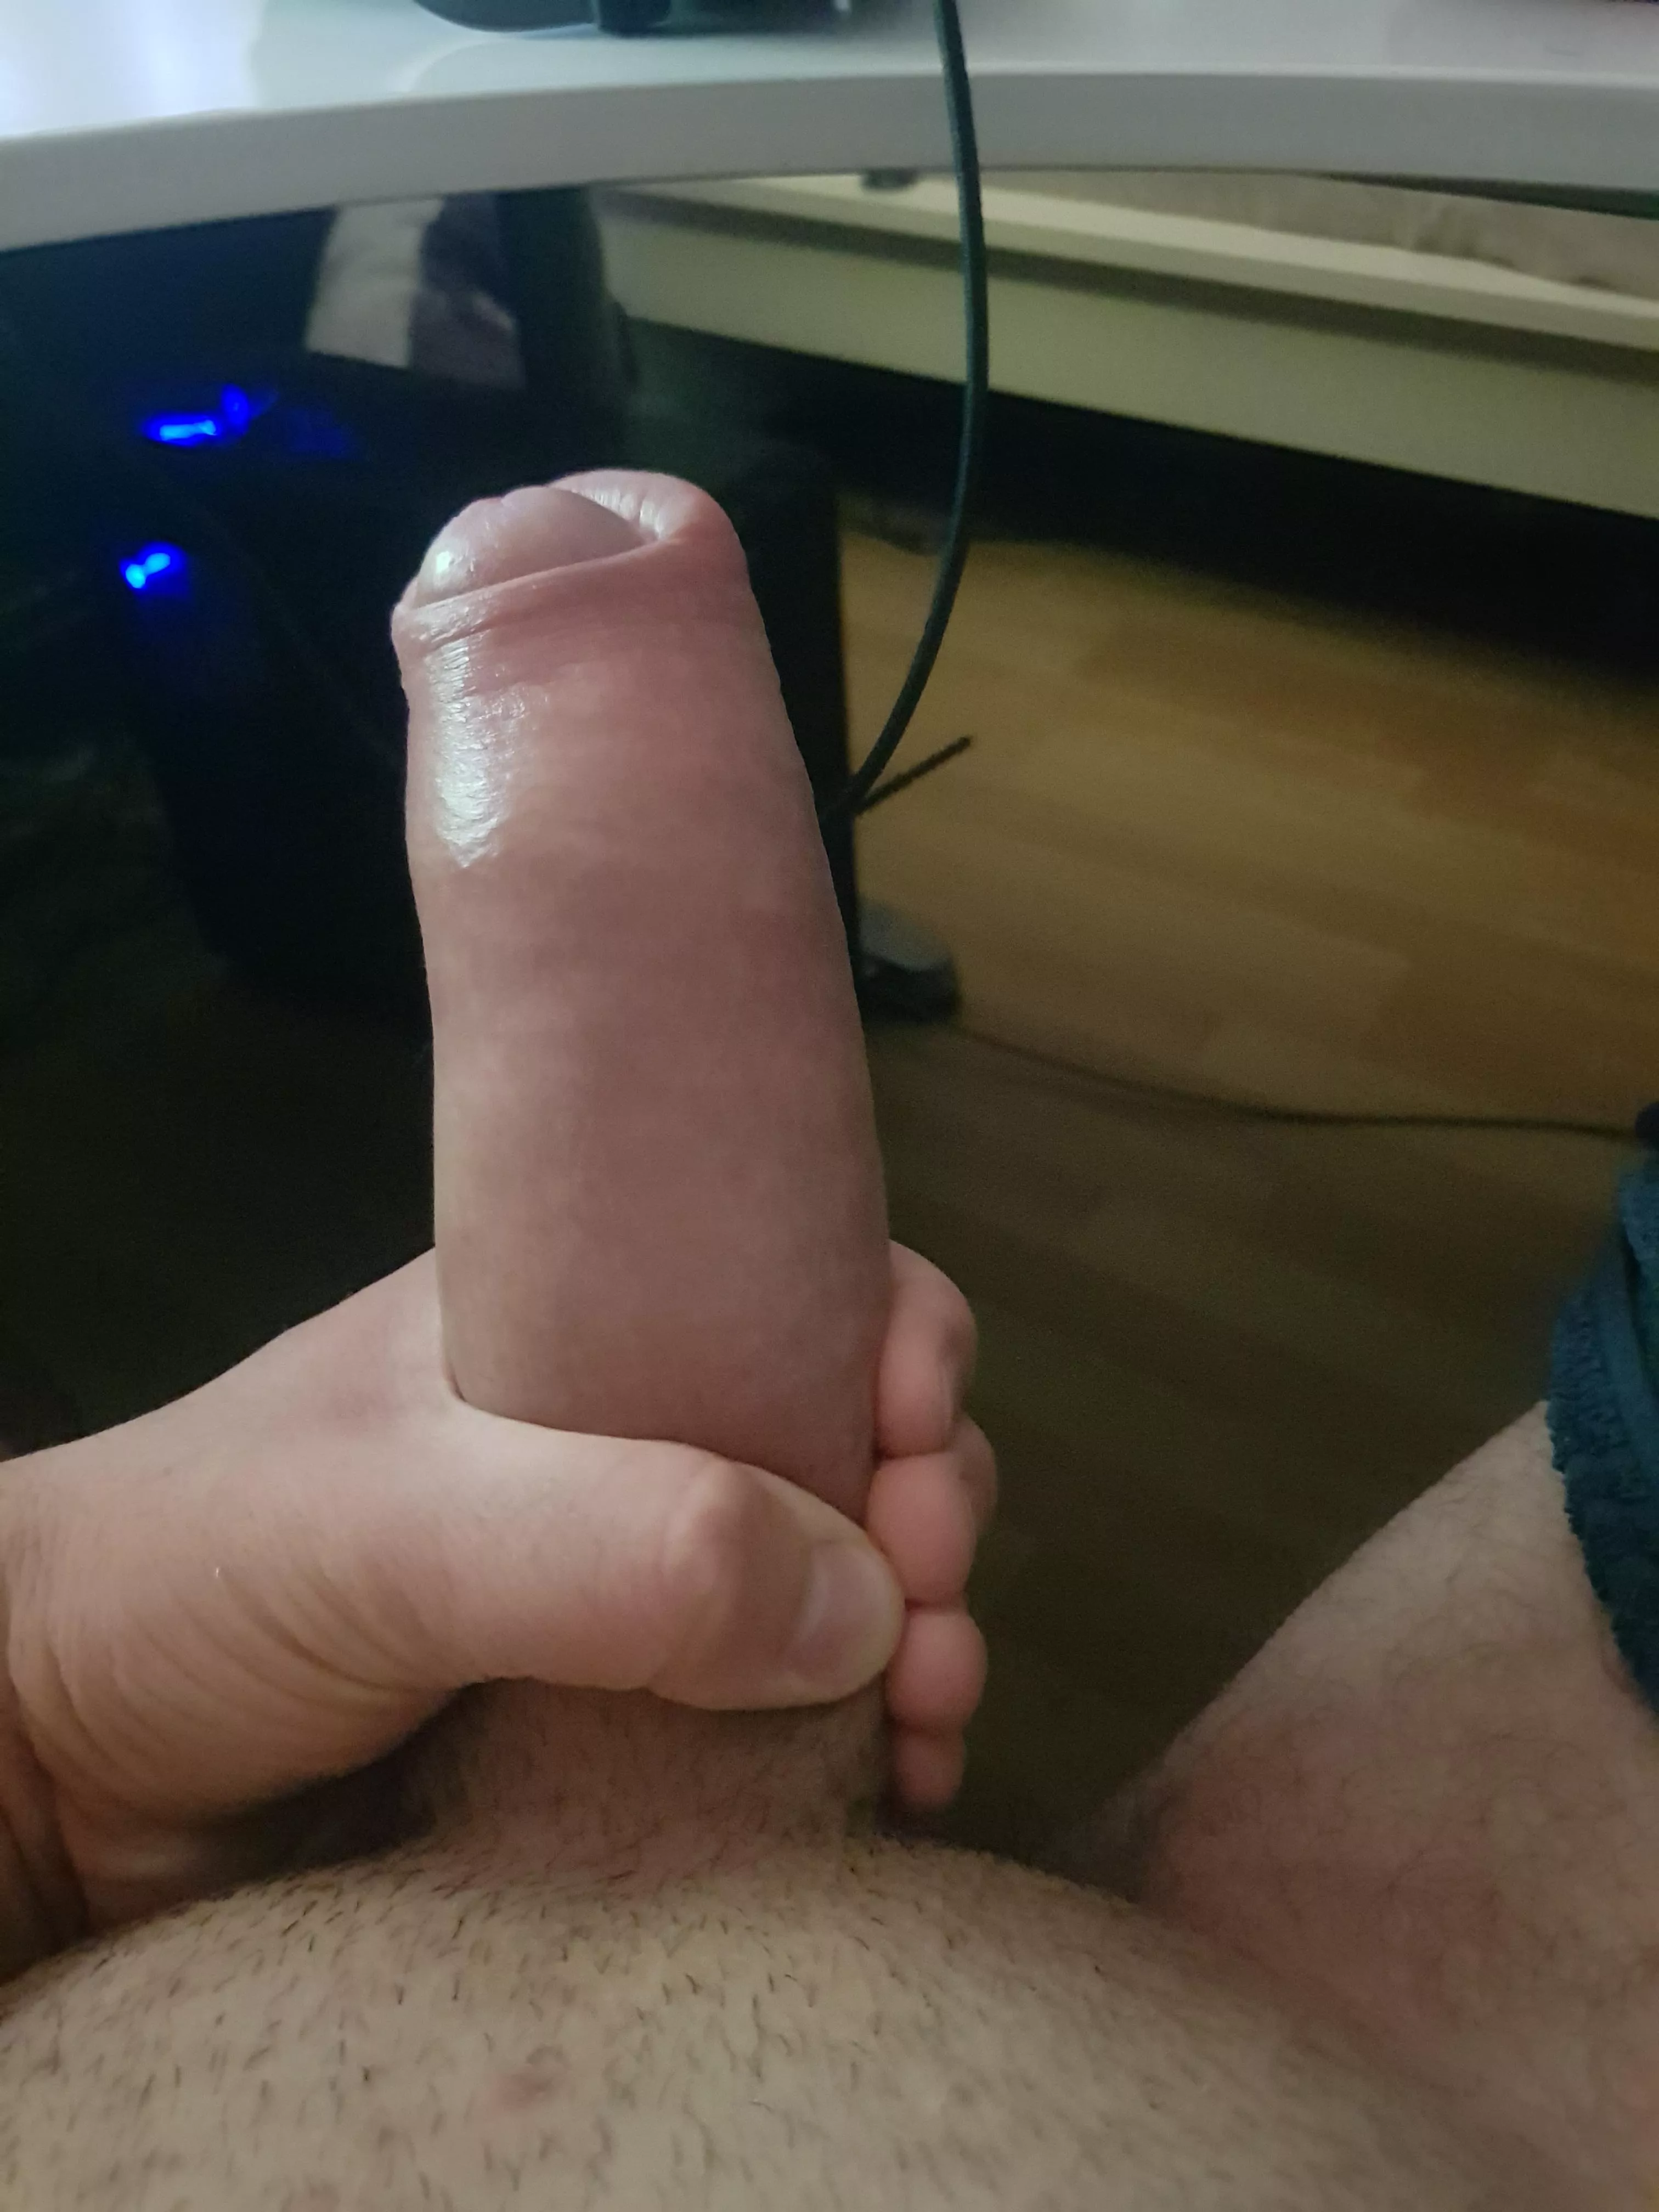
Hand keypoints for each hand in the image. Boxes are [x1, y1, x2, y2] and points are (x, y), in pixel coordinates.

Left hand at [0, 1245, 989, 1968]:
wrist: (57, 1757)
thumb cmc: (198, 1574)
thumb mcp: (397, 1525)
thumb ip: (618, 1548)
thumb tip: (866, 1604)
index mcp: (581, 1314)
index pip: (796, 1282)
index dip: (898, 1348)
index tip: (921, 1447)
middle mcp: (621, 1430)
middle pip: (847, 1436)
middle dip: (935, 1517)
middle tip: (936, 1618)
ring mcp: (622, 1571)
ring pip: (835, 1575)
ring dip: (923, 1641)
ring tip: (934, 1723)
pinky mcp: (614, 1703)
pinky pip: (781, 1702)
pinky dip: (863, 1732)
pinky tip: (899, 1780)